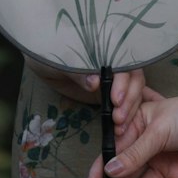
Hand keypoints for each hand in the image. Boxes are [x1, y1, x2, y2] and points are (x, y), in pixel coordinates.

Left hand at [29, 63, 145, 132]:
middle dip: (130, 98)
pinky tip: (119, 129)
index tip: (115, 100)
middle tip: (118, 118)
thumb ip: (78, 71)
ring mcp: (113, 78)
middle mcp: (114, 61)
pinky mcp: (109, 92)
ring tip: (119, 127)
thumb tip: (95, 82)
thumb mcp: (61, 62)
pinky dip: (126, 115)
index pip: (125, 62)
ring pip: (133, 91)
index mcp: (106, 48)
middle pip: (134, 78)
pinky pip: (124, 102)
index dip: (123, 81)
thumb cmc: (51, 54)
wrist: (42, 62)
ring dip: (130, 109)